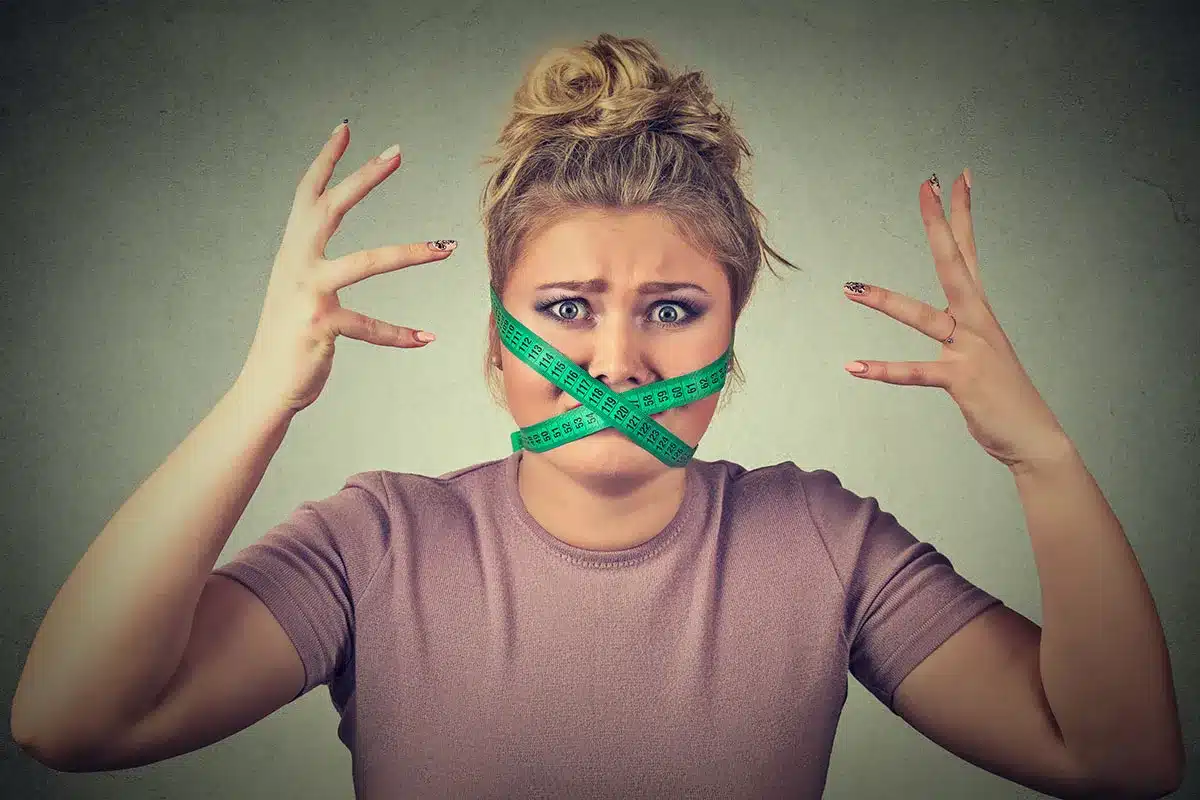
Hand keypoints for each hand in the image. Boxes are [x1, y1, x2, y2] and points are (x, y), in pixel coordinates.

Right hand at [236, 123, 456, 417]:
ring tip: (446, 249)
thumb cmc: (289, 340)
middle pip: (331, 208)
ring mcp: (307, 293)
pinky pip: (371, 326)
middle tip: (397, 152)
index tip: (345, 128)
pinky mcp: (321, 325)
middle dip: (364, 178)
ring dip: (411, 253)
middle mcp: (295, 264)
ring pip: (367, 262)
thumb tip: (341, 257)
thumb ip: (315, 270)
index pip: (307, 194)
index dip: (325, 160)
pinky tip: (426, 338)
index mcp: (292, 252)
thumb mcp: (298, 294)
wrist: (265, 387)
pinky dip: (400, 335)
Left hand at [841, 171, 1072, 472]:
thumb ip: (963, 333)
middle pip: (956, 263)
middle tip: (927, 187)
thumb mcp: (982, 353)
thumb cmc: (1002, 395)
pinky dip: (883, 370)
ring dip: (885, 301)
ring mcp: (970, 349)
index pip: (970, 251)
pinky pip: (915, 373)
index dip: (962, 214)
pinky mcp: (960, 380)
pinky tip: (854, 367)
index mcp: (980, 312)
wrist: (1033, 436)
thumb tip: (950, 323)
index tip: (956, 177)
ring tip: (851, 288)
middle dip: (940, 225)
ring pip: (923, 317)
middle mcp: (977, 322)